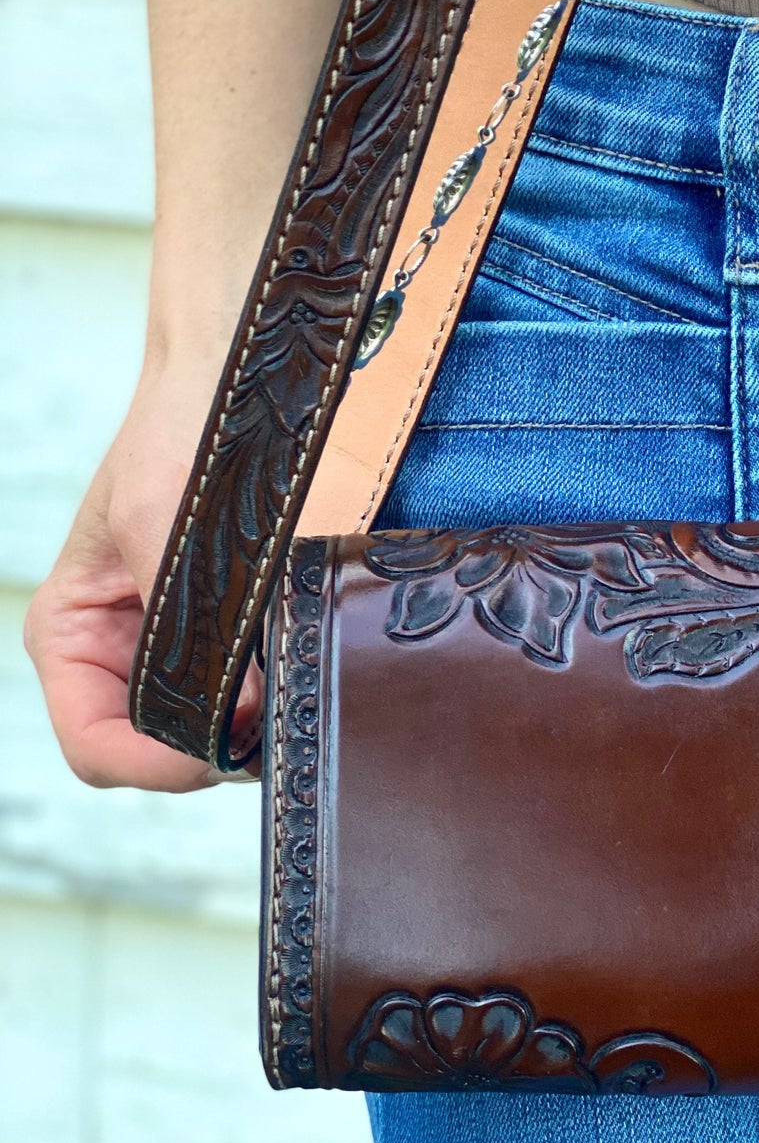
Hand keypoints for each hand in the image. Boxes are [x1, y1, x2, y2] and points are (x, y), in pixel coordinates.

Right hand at [23, 367, 255, 791]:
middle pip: (159, 751)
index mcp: (72, 635)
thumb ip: (182, 625)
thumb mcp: (165, 526)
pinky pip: (252, 688)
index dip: (157, 766)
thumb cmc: (182, 433)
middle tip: (272, 717)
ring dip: (252, 718)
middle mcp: (120, 653)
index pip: (97, 749)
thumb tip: (232, 706)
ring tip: (289, 681)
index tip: (221, 752)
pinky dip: (276, 686)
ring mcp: (178, 648)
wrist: (240, 376)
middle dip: (215, 744)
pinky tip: (302, 658)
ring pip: (212, 728)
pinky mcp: (234, 633)